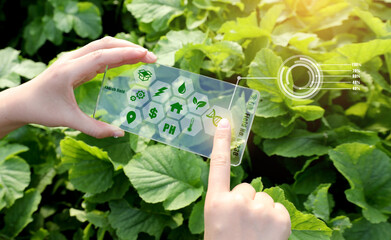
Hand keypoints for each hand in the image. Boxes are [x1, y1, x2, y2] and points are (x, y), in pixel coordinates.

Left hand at [0, 36, 156, 137]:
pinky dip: (115, 55)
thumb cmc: (42, 110)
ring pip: (102, 46)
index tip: (145, 55)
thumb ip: (95, 128)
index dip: (125, 54)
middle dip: (129, 48)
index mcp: (69, 70)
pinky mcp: (76, 63)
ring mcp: (73, 59)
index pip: (102, 56)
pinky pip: (98, 54)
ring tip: (144, 57)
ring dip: (123, 49)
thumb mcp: (69, 121)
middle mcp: (72, 60)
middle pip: (104, 44)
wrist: (22, 102)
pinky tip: (127, 62)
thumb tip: (120, 133)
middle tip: (151, 57)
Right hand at [204, 118, 290, 239]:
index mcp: (215, 203)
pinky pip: (278, 208)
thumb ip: (226, 204)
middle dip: (247, 204)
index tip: (225, 122)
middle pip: (248, 189)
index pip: (218, 165)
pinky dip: (276, 220)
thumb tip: (244, 194)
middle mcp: (237, 201)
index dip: (221, 142)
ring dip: (262, 213)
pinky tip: (268, 236)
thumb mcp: (217, 224)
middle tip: (242, 228)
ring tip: (255, 235)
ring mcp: (260, 209)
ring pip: (264, 199)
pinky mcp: (281, 218)